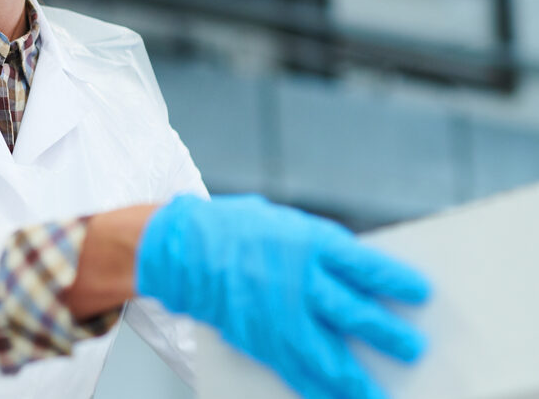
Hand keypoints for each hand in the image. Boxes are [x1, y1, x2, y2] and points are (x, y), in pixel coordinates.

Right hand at [134, 193, 431, 398]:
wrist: (183, 250)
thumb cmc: (236, 231)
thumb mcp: (286, 225)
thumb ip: (321, 250)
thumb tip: (356, 276)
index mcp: (311, 244)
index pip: (367, 268)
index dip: (398, 283)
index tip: (422, 294)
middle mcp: (301, 282)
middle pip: (358, 316)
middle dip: (390, 336)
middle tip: (414, 348)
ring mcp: (281, 316)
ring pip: (332, 357)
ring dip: (359, 379)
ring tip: (380, 394)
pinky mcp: (261, 341)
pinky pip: (296, 373)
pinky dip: (319, 390)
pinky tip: (335, 398)